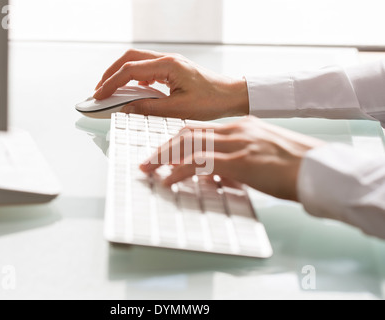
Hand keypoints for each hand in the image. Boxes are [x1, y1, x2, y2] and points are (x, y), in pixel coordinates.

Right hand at [93, 49, 248, 119]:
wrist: (232, 95)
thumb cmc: (213, 101)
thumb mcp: (179, 109)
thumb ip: (150, 108)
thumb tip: (126, 109)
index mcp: (169, 65)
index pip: (130, 70)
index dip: (111, 83)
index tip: (98, 96)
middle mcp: (168, 59)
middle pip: (129, 58)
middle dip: (110, 73)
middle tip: (99, 90)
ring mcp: (170, 63)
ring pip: (137, 61)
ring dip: (121, 74)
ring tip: (110, 90)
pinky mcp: (173, 69)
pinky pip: (147, 69)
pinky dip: (134, 78)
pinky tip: (131, 91)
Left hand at [140, 116, 325, 200]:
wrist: (317, 169)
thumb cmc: (292, 166)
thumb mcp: (260, 156)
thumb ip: (234, 161)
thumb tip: (214, 176)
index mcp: (240, 126)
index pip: (198, 128)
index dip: (175, 140)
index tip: (161, 151)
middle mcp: (235, 130)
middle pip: (187, 133)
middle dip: (163, 147)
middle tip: (147, 160)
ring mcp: (236, 143)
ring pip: (188, 145)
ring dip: (164, 157)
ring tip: (149, 170)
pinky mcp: (239, 161)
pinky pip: (199, 163)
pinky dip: (179, 172)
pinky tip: (169, 181)